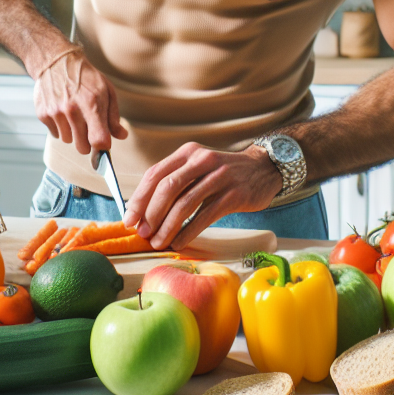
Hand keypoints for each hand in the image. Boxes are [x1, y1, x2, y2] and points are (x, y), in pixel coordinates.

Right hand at [33, 51, 126, 153]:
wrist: (56, 61)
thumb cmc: (86, 77)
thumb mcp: (107, 90)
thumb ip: (113, 116)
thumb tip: (121, 136)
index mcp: (92, 103)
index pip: (98, 139)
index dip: (102, 148)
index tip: (104, 148)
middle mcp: (72, 110)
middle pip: (82, 147)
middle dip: (87, 142)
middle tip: (88, 129)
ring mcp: (56, 112)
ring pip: (68, 141)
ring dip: (72, 133)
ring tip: (74, 115)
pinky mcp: (43, 114)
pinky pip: (55, 134)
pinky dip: (60, 127)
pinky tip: (62, 111)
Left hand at [124, 143, 282, 250]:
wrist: (263, 169)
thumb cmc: (224, 173)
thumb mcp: (198, 167)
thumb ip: (175, 182)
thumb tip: (143, 211)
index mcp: (188, 152)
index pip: (155, 173)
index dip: (139, 198)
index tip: (129, 219)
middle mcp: (202, 160)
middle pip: (168, 187)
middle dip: (151, 213)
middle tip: (143, 233)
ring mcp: (219, 176)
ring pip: (185, 203)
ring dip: (167, 226)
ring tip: (158, 242)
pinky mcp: (233, 194)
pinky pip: (205, 215)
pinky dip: (188, 231)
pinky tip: (179, 241)